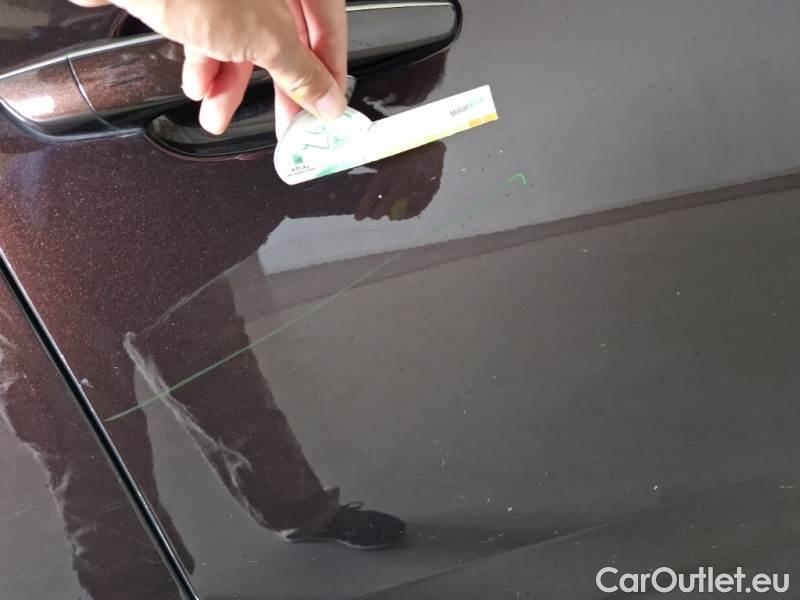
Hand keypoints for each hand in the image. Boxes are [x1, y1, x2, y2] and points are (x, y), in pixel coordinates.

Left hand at [69, 0, 346, 135]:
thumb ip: (300, 72)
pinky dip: (204, 62)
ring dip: (230, 82)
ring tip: (218, 114)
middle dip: (277, 84)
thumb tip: (328, 101)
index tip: (327, 108)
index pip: (330, 24)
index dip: (331, 70)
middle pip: (286, 34)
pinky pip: (208, 29)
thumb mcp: (263, 36)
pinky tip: (196, 85)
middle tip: (284, 122)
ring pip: (242, 36)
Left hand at [355, 141, 445, 221]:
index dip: (365, 207)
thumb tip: (351, 166)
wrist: (430, 136)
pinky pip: (421, 205)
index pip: (374, 193)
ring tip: (389, 215)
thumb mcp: (384, 150)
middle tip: (372, 215)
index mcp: (390, 169)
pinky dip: (411, 211)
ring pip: (405, 207)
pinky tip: (405, 214)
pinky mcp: (432, 187)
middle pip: (388, 203)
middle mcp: (404, 180)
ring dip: (395, 213)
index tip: (358, 217)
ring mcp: (420, 185)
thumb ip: (371, 161)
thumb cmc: (402, 143)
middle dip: (378, 212)